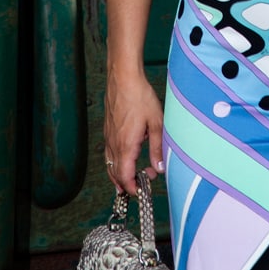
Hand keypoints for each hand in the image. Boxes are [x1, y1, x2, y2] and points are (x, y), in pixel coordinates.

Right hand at [103, 71, 164, 195]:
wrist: (123, 77)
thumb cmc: (140, 97)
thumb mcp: (156, 123)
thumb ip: (158, 147)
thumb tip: (160, 168)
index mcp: (126, 145)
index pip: (125, 176)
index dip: (132, 188)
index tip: (141, 191)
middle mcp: (114, 144)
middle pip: (115, 174)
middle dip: (127, 183)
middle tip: (142, 184)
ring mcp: (108, 136)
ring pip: (110, 164)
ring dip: (120, 174)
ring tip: (132, 178)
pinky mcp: (108, 129)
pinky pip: (109, 153)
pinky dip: (116, 162)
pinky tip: (125, 157)